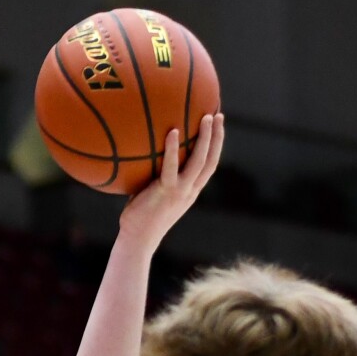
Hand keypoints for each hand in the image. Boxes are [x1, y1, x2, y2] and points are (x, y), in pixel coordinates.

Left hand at [118, 114, 225, 244]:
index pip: (209, 166)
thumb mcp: (154, 195)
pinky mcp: (165, 192)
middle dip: (217, 137)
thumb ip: (156, 177)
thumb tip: (144, 154)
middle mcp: (190, 191)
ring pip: (199, 161)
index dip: (216, 146)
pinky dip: (173, 149)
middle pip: (211, 160)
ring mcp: (180, 191)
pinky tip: (173, 131)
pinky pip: (171, 167)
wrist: (138, 240)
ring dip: (205, 139)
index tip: (218, 127)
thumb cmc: (140, 217)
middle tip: (218, 115)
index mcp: (190, 191)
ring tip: (206, 117)